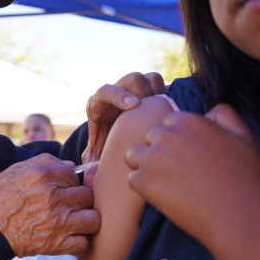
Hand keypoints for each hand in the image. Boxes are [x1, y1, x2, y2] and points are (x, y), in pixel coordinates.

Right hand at [0, 154, 99, 256]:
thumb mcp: (14, 170)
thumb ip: (44, 162)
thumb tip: (70, 164)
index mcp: (43, 176)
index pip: (73, 175)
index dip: (68, 182)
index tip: (61, 190)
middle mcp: (54, 197)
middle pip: (86, 196)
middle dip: (79, 200)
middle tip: (69, 206)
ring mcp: (58, 221)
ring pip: (93, 219)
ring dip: (86, 221)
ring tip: (75, 222)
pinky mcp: (57, 244)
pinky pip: (83, 243)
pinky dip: (78, 242)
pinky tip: (69, 238)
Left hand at [82, 72, 164, 186]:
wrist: (112, 132)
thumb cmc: (103, 142)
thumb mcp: (96, 151)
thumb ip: (92, 162)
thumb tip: (88, 180)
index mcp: (98, 104)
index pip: (106, 91)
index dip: (119, 96)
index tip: (134, 106)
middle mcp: (117, 92)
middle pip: (132, 80)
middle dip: (143, 94)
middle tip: (150, 111)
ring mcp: (134, 90)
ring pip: (150, 79)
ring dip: (158, 93)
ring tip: (161, 110)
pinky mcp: (148, 90)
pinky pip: (162, 85)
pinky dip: (168, 95)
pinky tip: (171, 110)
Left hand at [123, 103, 259, 245]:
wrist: (240, 218)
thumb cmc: (247, 181)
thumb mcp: (246, 138)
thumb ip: (225, 116)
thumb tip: (208, 112)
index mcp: (189, 121)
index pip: (168, 122)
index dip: (177, 140)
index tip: (188, 157)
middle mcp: (168, 135)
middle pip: (150, 137)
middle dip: (160, 152)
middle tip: (179, 173)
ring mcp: (153, 158)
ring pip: (133, 155)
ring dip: (145, 166)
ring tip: (166, 182)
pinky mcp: (144, 181)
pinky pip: (132, 179)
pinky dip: (144, 188)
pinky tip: (165, 196)